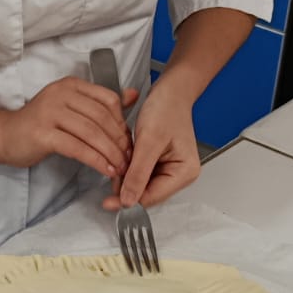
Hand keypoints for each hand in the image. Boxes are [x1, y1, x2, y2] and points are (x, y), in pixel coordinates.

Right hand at [0, 77, 137, 177]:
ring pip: (92, 133)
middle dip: (120, 141)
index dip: (123, 121)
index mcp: (70, 85)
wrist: (5, 136)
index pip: (108, 99)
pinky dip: (96, 161)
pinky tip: (106, 170)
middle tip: (129, 158)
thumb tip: (134, 95)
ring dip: (111, 153)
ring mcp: (51, 112)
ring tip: (121, 168)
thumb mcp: (71, 108)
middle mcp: (61, 94)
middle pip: (102, 117)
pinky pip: (78, 148)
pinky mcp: (43, 134)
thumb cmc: (40, 125)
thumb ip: (100, 103)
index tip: (129, 140)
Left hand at [108, 80, 198, 210]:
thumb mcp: (149, 141)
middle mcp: (179, 174)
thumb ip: (138, 173)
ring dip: (127, 175)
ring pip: (140, 184)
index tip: (108, 202)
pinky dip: (129, 167)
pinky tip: (125, 155)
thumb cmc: (167, 108)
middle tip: (112, 171)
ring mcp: (169, 169)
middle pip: (147, 193)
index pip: (153, 197)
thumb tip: (128, 201)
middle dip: (127, 185)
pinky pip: (139, 173)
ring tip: (121, 158)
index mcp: (184, 172)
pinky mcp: (159, 163)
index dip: (129, 200)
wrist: (170, 90)